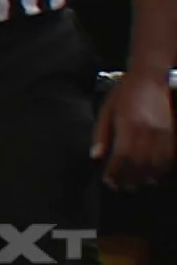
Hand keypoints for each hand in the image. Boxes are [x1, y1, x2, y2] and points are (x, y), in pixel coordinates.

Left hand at [92, 70, 174, 189]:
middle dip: (130, 178)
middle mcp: (148, 131)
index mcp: (128, 125)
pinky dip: (163, 170)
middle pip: (140, 164)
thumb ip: (101, 134)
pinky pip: (170, 157)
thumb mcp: (106, 110)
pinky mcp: (173, 133)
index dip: (115, 173)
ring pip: (157, 164)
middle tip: (122, 187)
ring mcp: (163, 133)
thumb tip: (96, 156)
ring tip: (136, 184)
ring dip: (146, 177)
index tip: (109, 181)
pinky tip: (154, 175)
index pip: (122, 157)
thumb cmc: (125, 93)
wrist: (151, 77)